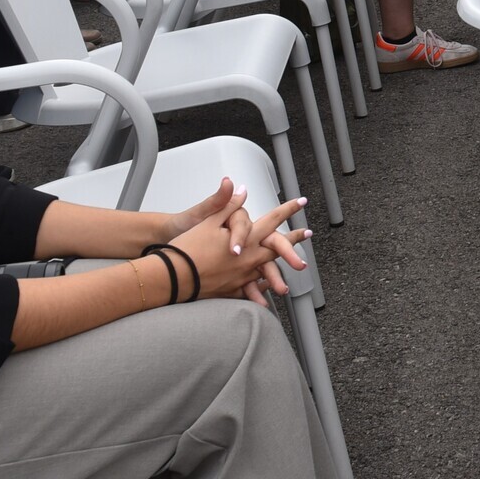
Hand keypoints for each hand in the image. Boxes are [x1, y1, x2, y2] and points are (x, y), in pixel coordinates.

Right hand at [166, 184, 311, 306]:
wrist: (172, 276)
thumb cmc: (187, 247)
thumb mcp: (207, 220)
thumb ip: (227, 205)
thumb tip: (240, 188)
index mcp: (246, 239)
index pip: (272, 220)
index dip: (288, 209)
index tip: (302, 202)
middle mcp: (250, 258)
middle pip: (277, 247)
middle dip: (294, 240)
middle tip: (307, 234)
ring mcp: (242, 276)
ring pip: (267, 271)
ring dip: (281, 267)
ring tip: (294, 268)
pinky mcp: (231, 290)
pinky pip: (250, 290)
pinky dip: (259, 288)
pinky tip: (265, 291)